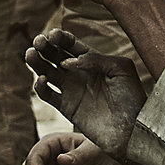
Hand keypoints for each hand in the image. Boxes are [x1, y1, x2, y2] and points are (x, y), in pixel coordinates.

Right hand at [27, 28, 146, 157]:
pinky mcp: (67, 108)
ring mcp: (72, 90)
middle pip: (55, 55)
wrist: (133, 129)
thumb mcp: (122, 69)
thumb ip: (96, 59)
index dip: (61, 38)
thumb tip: (69, 61)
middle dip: (45, 46)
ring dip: (37, 62)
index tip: (53, 34)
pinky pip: (48, 95)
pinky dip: (40, 86)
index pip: (72, 45)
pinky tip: (42, 79)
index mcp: (93, 61)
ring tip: (31, 54)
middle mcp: (80, 74)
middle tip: (38, 41)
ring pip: (47, 72)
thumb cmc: (133, 98)